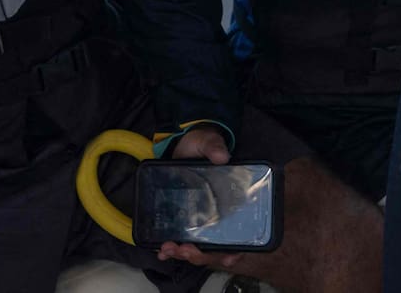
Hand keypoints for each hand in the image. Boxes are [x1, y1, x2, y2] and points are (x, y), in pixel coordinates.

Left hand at [155, 126, 242, 268]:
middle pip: (213, 249)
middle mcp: (217, 218)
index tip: (227, 257)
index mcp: (230, 204)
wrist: (184, 145)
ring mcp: (199, 221)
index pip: (239, 236)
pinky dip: (172, 250)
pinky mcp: (183, 219)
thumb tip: (222, 156)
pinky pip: (180, 241)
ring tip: (166, 249)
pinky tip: (161, 251)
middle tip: (182, 249)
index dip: (235, 251)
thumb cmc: (202, 145)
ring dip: (182, 254)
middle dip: (198, 255)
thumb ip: (214, 147)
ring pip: (196, 249)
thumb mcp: (208, 143)